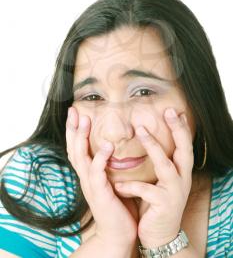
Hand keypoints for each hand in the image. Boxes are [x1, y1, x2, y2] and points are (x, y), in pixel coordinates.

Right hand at [66, 106, 138, 245]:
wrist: (118, 234)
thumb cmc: (119, 205)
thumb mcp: (113, 180)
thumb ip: (111, 164)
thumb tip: (118, 144)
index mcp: (89, 172)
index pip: (77, 147)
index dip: (74, 130)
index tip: (76, 111)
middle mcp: (86, 177)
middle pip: (73, 148)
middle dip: (72, 128)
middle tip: (73, 110)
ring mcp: (90, 185)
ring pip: (80, 157)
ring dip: (81, 138)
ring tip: (85, 120)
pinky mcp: (99, 193)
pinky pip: (97, 173)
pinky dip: (100, 158)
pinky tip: (106, 145)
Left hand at [114, 107, 193, 247]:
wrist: (160, 234)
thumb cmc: (156, 203)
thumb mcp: (160, 181)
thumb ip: (157, 163)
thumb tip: (145, 139)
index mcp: (180, 171)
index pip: (184, 145)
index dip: (181, 127)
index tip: (174, 110)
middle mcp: (182, 179)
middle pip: (185, 149)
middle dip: (178, 129)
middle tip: (169, 111)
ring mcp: (175, 191)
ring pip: (165, 165)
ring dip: (154, 146)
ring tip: (141, 131)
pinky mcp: (163, 204)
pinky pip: (146, 191)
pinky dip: (131, 186)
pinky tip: (118, 185)